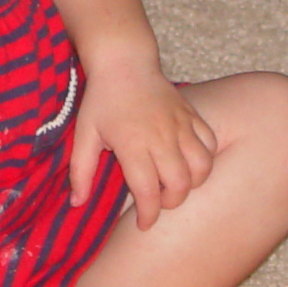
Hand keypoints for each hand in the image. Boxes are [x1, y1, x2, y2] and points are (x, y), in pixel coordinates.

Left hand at [69, 55, 215, 227]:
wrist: (125, 62)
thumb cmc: (102, 101)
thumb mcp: (84, 135)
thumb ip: (80, 171)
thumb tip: (77, 204)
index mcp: (132, 144)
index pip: (148, 191)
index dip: (148, 215)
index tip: (143, 225)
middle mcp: (161, 137)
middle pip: (180, 184)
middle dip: (171, 203)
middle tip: (158, 202)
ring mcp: (181, 125)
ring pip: (201, 167)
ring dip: (191, 184)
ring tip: (175, 184)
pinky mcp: (192, 116)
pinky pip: (210, 145)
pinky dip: (204, 160)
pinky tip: (188, 162)